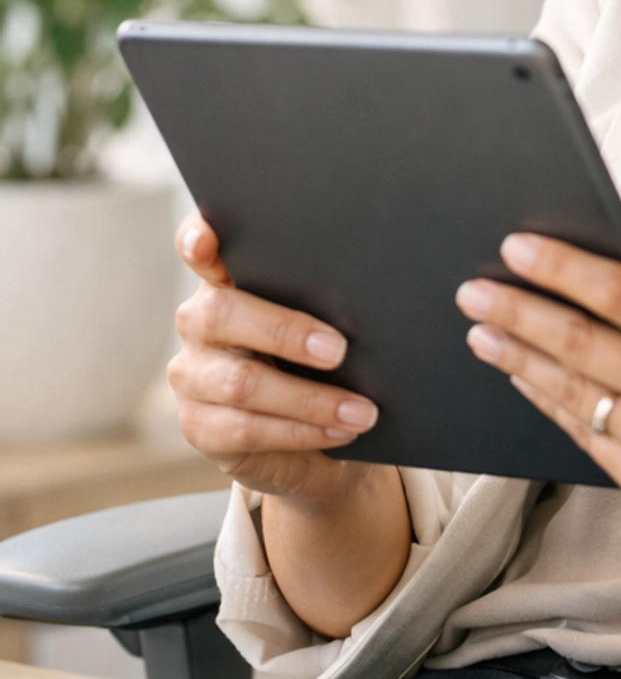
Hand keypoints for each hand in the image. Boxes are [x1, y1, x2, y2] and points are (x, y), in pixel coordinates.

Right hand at [168, 216, 380, 503]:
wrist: (308, 439)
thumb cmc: (318, 363)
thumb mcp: (320, 323)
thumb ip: (321, 300)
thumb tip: (370, 296)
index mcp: (225, 282)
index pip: (197, 249)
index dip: (196, 239)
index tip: (207, 240)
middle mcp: (199, 322)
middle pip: (223, 315)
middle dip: (286, 331)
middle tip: (339, 349)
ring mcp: (191, 376)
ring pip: (242, 383)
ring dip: (312, 400)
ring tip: (362, 411)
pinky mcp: (200, 426)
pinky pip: (249, 430)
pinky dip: (303, 432)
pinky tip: (339, 431)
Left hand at [456, 213, 620, 583]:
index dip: (562, 269)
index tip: (516, 248)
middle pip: (580, 344)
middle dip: (518, 313)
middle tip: (473, 292)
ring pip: (571, 392)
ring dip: (517, 359)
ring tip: (482, 332)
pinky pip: (580, 434)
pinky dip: (546, 399)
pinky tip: (522, 375)